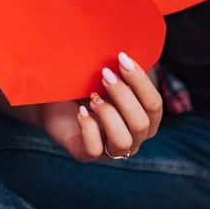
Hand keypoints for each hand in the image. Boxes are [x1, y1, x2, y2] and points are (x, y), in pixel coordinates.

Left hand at [40, 53, 161, 161]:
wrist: (54, 101)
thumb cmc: (86, 87)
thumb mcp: (107, 77)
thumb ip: (123, 71)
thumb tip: (128, 54)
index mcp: (144, 119)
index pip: (155, 105)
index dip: (140, 81)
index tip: (122, 58)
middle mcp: (132, 138)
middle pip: (142, 123)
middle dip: (123, 95)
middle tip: (104, 74)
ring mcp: (110, 150)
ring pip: (123, 141)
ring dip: (108, 114)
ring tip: (92, 97)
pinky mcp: (86, 154)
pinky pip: (94, 149)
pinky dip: (88, 127)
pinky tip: (81, 112)